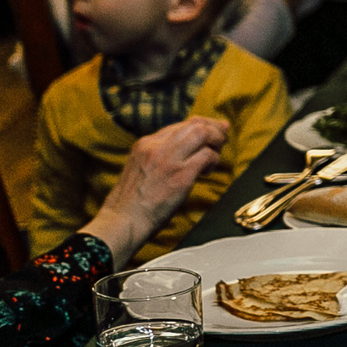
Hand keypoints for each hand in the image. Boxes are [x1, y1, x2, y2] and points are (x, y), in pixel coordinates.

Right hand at [84, 116, 227, 261]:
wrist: (122, 221)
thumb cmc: (130, 205)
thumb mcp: (139, 171)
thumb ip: (156, 158)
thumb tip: (181, 156)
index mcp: (144, 144)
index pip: (178, 126)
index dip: (199, 125)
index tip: (211, 128)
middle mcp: (156, 146)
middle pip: (194, 125)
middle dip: (213, 127)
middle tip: (224, 134)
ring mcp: (169, 159)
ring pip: (202, 134)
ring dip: (216, 140)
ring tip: (218, 151)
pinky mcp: (181, 175)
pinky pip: (207, 156)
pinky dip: (213, 160)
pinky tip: (207, 171)